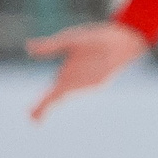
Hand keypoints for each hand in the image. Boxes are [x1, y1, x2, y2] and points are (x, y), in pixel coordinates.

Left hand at [26, 21, 148, 120]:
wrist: (127, 42)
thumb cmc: (98, 39)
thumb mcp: (71, 39)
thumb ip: (50, 46)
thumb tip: (29, 47)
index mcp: (70, 79)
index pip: (52, 98)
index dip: (41, 109)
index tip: (32, 118)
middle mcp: (80, 87)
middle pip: (60, 97)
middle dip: (47, 105)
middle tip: (34, 117)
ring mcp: (92, 87)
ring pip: (72, 91)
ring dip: (62, 92)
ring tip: (52, 97)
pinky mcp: (100, 83)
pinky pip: (83, 87)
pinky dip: (75, 87)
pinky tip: (77, 78)